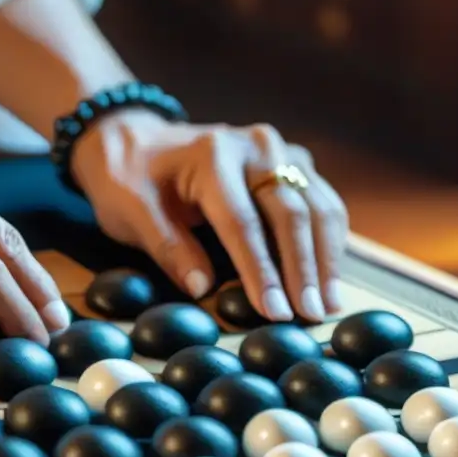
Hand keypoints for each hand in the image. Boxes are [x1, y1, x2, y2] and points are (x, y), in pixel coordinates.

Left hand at [71, 110, 348, 322]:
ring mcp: (278, 151)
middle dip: (304, 269)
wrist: (136, 141)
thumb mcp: (130, 210)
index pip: (243, 222)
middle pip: (290, 213)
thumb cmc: (128, 179)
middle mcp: (254, 146)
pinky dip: (329, 240)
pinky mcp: (291, 162)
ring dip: (326, 258)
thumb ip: (166, 247)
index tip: (275, 312)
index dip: (261, 271)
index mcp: (212, 156)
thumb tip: (202, 288)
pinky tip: (328, 277)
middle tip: (311, 315)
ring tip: (328, 305)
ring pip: (318, 206)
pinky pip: (321, 201)